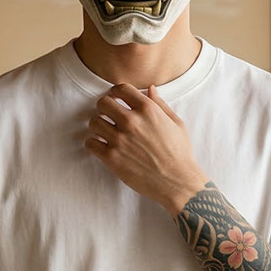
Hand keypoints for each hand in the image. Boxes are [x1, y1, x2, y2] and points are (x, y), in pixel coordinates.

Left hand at [84, 83, 208, 214]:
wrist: (177, 181)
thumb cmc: (179, 153)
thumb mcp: (176, 123)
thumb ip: (160, 104)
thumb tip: (150, 88)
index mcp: (147, 109)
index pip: (121, 88)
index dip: (115, 91)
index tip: (115, 97)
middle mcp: (131, 121)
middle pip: (103, 103)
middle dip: (104, 107)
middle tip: (108, 115)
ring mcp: (120, 140)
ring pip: (94, 122)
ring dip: (98, 126)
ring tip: (105, 132)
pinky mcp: (112, 158)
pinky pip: (90, 143)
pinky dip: (94, 143)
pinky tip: (102, 146)